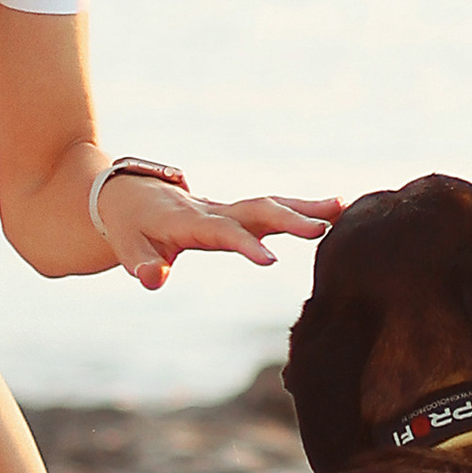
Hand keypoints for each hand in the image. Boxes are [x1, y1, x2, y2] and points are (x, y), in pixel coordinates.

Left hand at [94, 180, 343, 294]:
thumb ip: (141, 264)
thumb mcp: (128, 249)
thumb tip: (152, 279)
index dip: (244, 245)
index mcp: (187, 222)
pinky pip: (271, 208)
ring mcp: (226, 209)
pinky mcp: (235, 212)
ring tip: (344, 209)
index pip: (220, 232)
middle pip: (256, 210)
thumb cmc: (129, 227)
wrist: (128, 193)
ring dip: (305, 207)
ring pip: (269, 204)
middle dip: (289, 219)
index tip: (271, 261)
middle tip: (325, 229)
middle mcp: (213, 210)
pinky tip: (335, 211)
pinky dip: (302, 208)